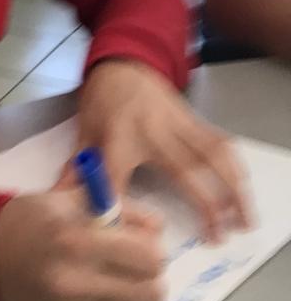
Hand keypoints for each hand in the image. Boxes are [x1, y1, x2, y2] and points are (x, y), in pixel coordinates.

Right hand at [0, 189, 164, 300]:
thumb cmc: (35, 218)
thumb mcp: (75, 198)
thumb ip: (124, 210)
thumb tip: (159, 233)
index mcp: (76, 239)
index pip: (150, 259)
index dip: (151, 249)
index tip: (139, 244)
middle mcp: (72, 281)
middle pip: (151, 293)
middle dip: (148, 276)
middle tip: (132, 265)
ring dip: (128, 292)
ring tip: (104, 275)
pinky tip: (81, 291)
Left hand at [69, 59, 251, 242]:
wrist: (123, 64)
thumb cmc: (100, 102)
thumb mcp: (83, 134)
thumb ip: (76, 170)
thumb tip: (57, 201)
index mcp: (117, 136)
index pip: (117, 174)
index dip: (119, 203)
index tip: (127, 230)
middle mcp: (152, 130)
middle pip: (185, 169)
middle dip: (207, 204)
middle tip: (219, 237)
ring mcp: (177, 123)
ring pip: (213, 155)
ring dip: (232, 187)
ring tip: (243, 218)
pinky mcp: (192, 119)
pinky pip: (218, 143)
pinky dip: (233, 165)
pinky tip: (241, 187)